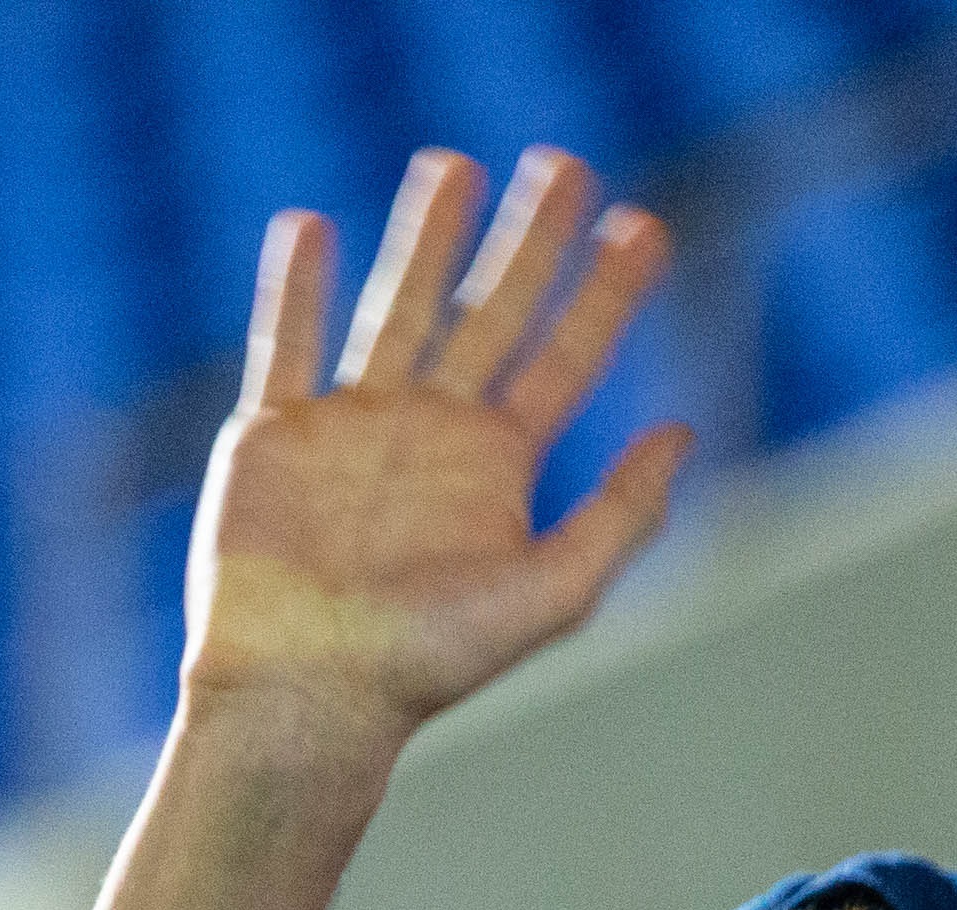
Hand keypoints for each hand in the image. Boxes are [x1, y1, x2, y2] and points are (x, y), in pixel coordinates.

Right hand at [181, 146, 690, 757]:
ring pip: (394, 307)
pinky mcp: (273, 437)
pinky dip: (293, 288)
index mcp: (495, 467)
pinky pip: (286, 343)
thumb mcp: (551, 593)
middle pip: (489, 311)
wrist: (306, 697)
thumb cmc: (428, 662)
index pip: (564, 356)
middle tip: (565, 164)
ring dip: (424, 237)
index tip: (643, 225)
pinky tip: (308, 227)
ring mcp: (350, 428)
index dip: (606, 293)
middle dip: (529, 239)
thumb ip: (620, 514)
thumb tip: (684, 432)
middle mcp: (429, 434)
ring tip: (451, 164)